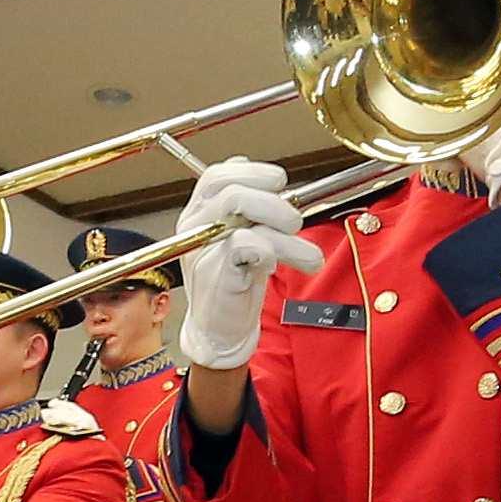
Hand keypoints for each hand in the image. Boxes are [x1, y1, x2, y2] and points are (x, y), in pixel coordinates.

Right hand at [174, 159, 315, 369]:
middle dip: (275, 203)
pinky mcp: (217, 273)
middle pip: (233, 191)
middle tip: (294, 223)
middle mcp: (196, 226)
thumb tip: (256, 172)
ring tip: (304, 254)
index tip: (280, 182)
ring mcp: (203, 249)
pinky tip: (273, 267)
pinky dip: (272, 252)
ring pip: (242, 213)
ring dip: (283, 229)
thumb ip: (245, 207)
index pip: (217, 175)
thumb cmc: (233, 281)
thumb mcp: (239, 236)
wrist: (219, 330)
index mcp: (200, 212)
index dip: (253, 173)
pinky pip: (248, 245)